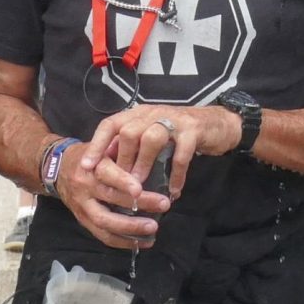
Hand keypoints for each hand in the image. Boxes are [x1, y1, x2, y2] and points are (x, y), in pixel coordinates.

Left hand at [84, 103, 241, 201]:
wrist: (217, 124)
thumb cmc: (178, 134)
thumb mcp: (151, 134)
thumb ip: (131, 145)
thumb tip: (106, 166)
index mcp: (138, 114)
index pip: (110, 125)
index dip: (97, 145)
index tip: (86, 167)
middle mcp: (152, 113)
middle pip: (129, 132)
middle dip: (122, 161)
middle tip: (121, 183)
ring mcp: (173, 120)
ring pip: (151, 139)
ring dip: (144, 165)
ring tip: (142, 187)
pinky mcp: (193, 131)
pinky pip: (181, 154)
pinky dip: (175, 175)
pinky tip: (174, 191)